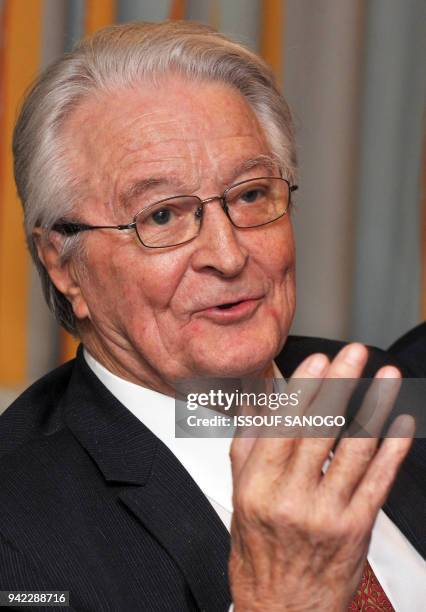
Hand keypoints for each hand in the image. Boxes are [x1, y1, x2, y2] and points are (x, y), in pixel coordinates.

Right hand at [229, 343, 413, 610]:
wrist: (282, 611)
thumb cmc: (258, 552)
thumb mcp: (240, 498)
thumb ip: (249, 445)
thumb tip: (257, 403)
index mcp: (258, 487)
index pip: (283, 427)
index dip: (304, 389)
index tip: (320, 359)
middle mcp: (292, 498)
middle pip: (321, 429)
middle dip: (341, 385)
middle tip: (355, 353)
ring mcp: (327, 515)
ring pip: (356, 450)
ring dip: (375, 408)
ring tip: (387, 378)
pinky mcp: (356, 530)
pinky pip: (378, 482)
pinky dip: (393, 448)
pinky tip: (401, 422)